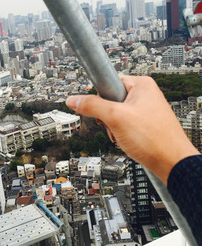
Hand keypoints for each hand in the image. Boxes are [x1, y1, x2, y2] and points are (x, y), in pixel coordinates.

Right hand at [66, 75, 199, 183]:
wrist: (172, 163)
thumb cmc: (153, 139)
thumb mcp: (116, 118)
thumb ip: (92, 106)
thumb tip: (73, 100)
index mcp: (141, 85)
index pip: (109, 81)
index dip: (100, 96)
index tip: (98, 108)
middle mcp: (144, 94)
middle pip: (110, 99)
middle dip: (107, 116)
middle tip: (114, 124)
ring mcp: (145, 108)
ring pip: (116, 113)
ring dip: (113, 126)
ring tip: (122, 134)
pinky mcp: (144, 121)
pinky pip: (124, 122)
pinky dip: (120, 131)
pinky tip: (126, 139)